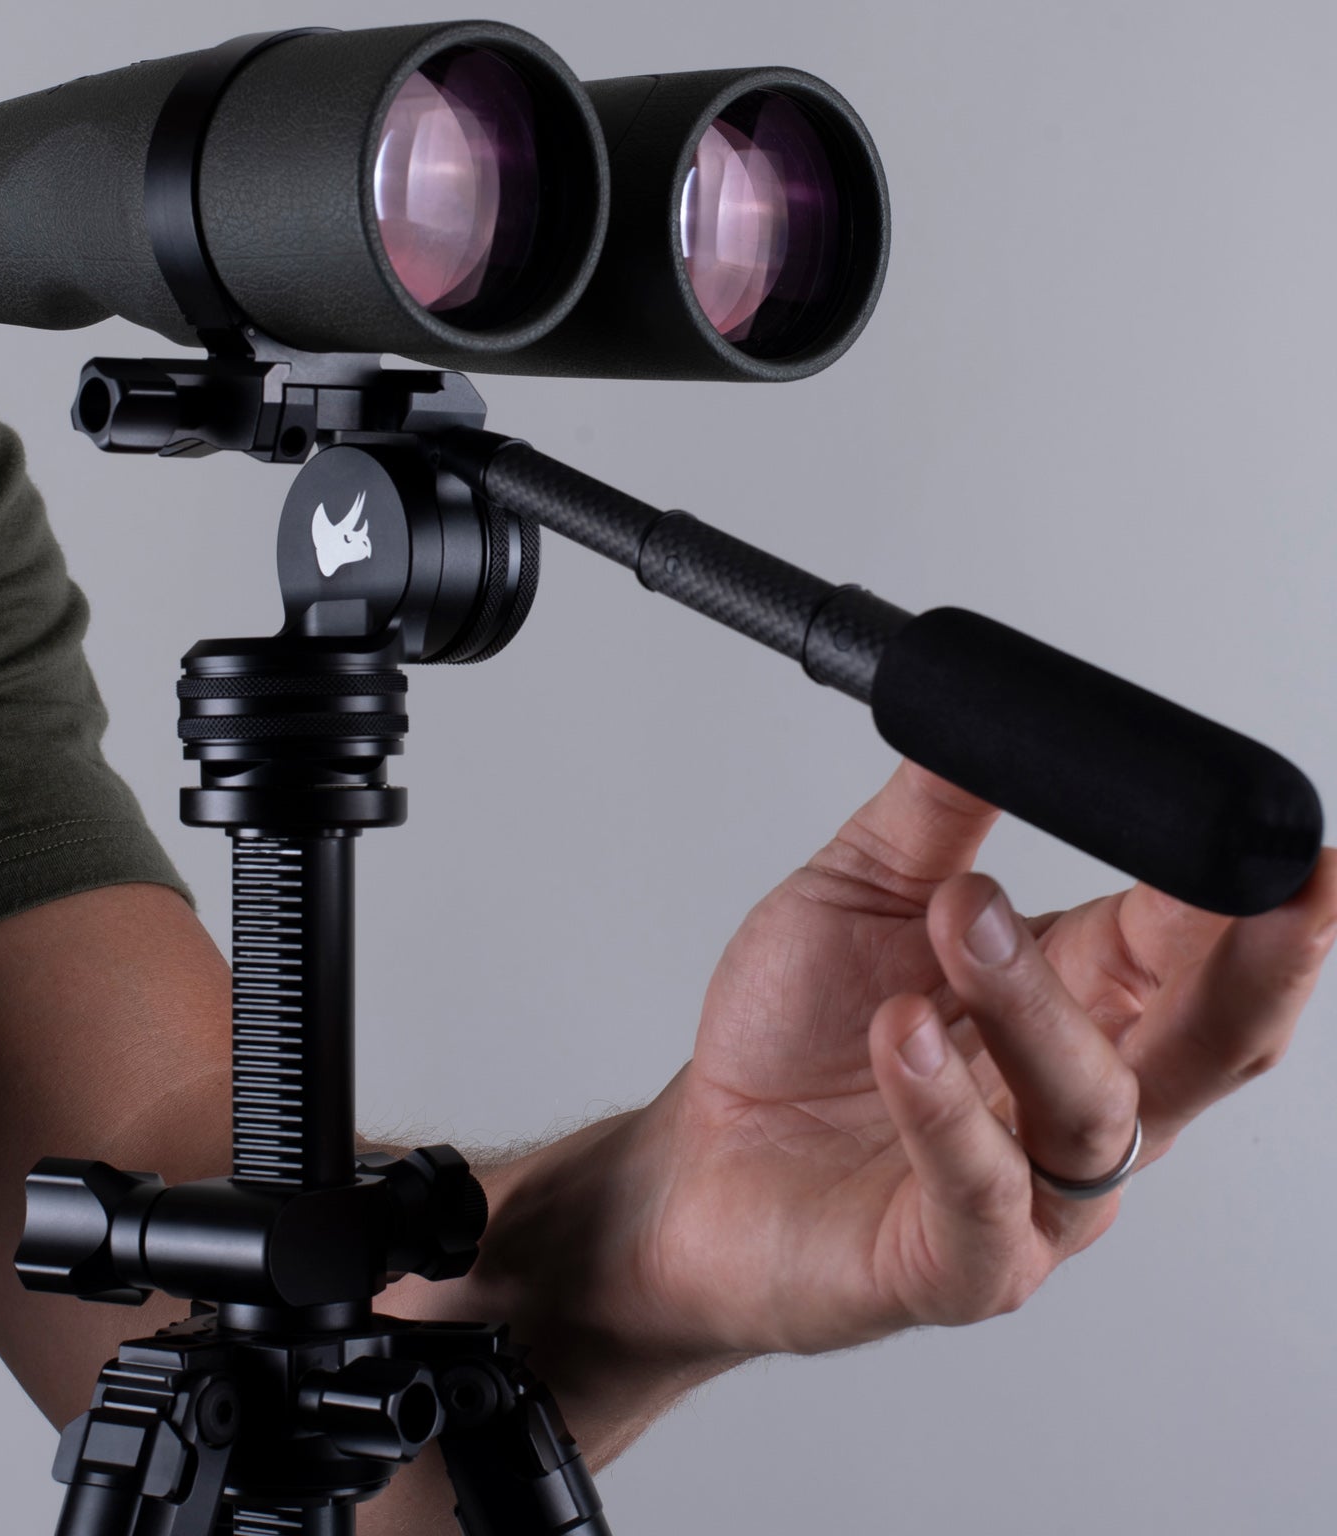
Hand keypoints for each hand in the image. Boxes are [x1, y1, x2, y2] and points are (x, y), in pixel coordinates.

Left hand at [612, 761, 1336, 1365]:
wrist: (701, 1158)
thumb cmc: (797, 1037)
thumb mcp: (862, 894)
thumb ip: (930, 815)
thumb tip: (976, 716)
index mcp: (1078, 1003)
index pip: (1190, 948)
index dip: (1252, 901)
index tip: (1289, 841)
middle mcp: (1075, 1102)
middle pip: (1210, 1047)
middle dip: (1255, 969)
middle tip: (1250, 887)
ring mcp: (1028, 1193)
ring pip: (1088, 1106)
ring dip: (1031, 1000)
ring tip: (959, 916)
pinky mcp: (954, 1263)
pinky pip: (978, 1195)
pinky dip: (944, 1112)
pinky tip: (904, 1033)